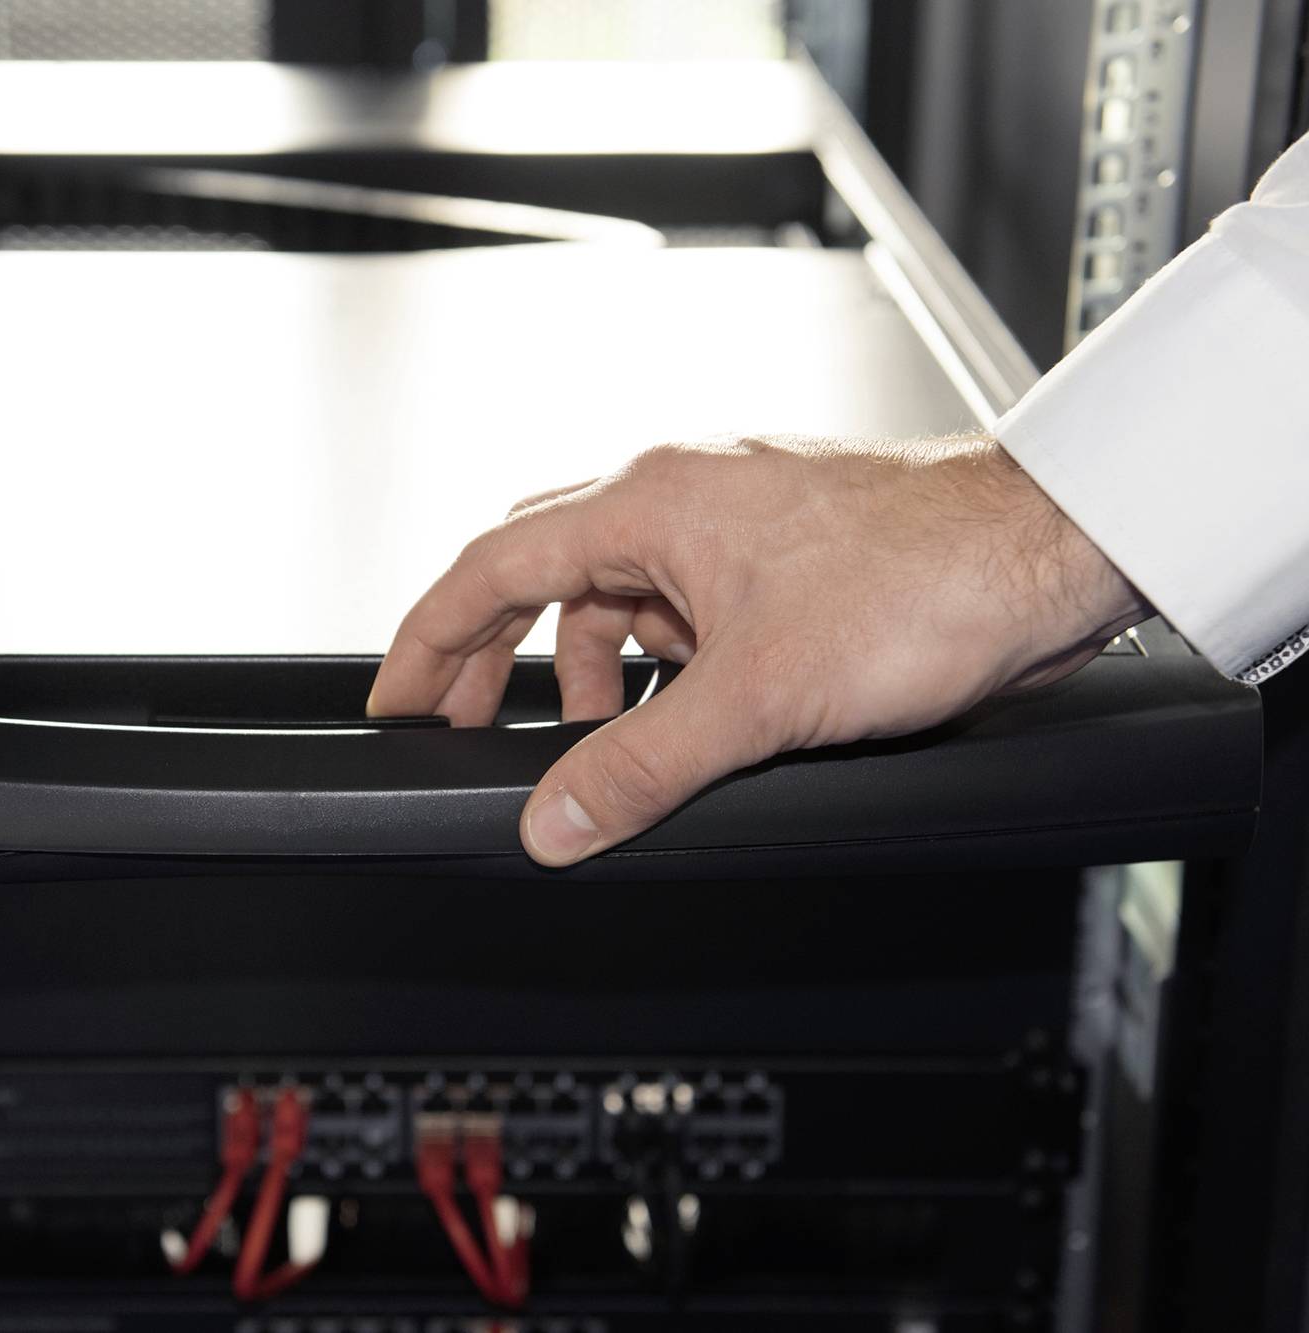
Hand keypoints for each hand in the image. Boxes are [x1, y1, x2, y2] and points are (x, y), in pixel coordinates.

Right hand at [367, 435, 1146, 865]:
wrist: (1051, 550)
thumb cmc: (926, 576)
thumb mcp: (757, 696)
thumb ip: (640, 765)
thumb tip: (552, 822)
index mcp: (650, 500)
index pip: (491, 566)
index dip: (427, 638)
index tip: (391, 695)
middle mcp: (681, 495)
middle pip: (540, 573)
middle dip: (492, 655)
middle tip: (459, 724)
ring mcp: (732, 520)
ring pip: (618, 595)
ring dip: (590, 671)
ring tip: (595, 744)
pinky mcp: (781, 553)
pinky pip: (683, 607)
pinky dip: (662, 664)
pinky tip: (685, 716)